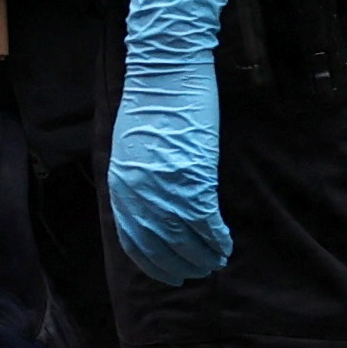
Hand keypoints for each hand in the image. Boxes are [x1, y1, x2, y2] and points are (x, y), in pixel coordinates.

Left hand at [109, 0, 234, 284]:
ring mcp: (166, 186)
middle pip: (159, 244)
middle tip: (195, 275)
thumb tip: (148, 206)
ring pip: (184, 238)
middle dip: (178, 265)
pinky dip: (217, 239)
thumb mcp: (131, 147)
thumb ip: (136, 179)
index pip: (134, 238)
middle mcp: (139, 192)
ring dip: (202, 256)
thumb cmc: (151, 103)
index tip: (167, 274)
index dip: (152, 261)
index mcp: (121, 185)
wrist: (165, 72)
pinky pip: (206, 222)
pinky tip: (225, 245)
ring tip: (215, 263)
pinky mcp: (194, 176)